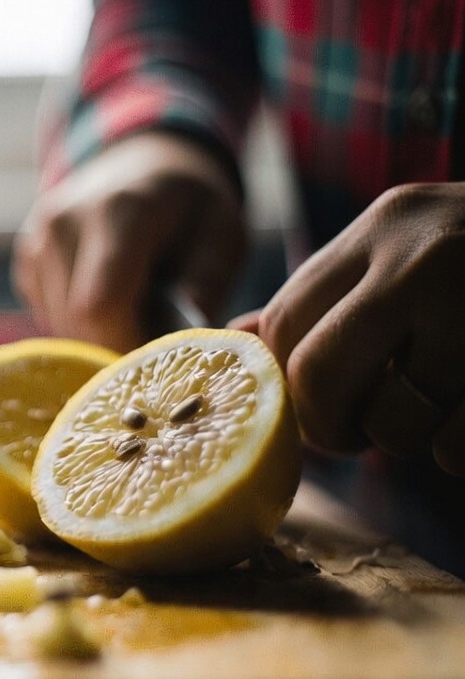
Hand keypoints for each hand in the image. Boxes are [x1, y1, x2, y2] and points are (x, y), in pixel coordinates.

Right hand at [13, 132, 246, 351]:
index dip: (129, 346)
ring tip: (135, 309)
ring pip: (60, 326)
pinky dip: (80, 321)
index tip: (162, 358)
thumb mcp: (222, 235)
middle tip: (155, 335)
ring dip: (99, 335)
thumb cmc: (189, 205)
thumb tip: (183, 345)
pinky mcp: (26, 257)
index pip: (100, 306)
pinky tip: (108, 295)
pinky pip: (49, 314)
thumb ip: (204, 286)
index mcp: (118, 212)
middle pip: (77, 323)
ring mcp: (37, 240)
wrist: (142, 162)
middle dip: (118, 344)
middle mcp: (63, 224)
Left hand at [232, 183, 464, 474]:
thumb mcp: (412, 254)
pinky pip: (456, 444)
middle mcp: (428, 254)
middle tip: (357, 432)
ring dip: (404, 439)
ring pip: (394, 418)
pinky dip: (456, 454)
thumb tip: (236, 337)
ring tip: (434, 413)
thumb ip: (331, 295)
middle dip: (328, 422)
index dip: (287, 380)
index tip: (313, 402)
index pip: (285, 319)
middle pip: (319, 372)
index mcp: (387, 225)